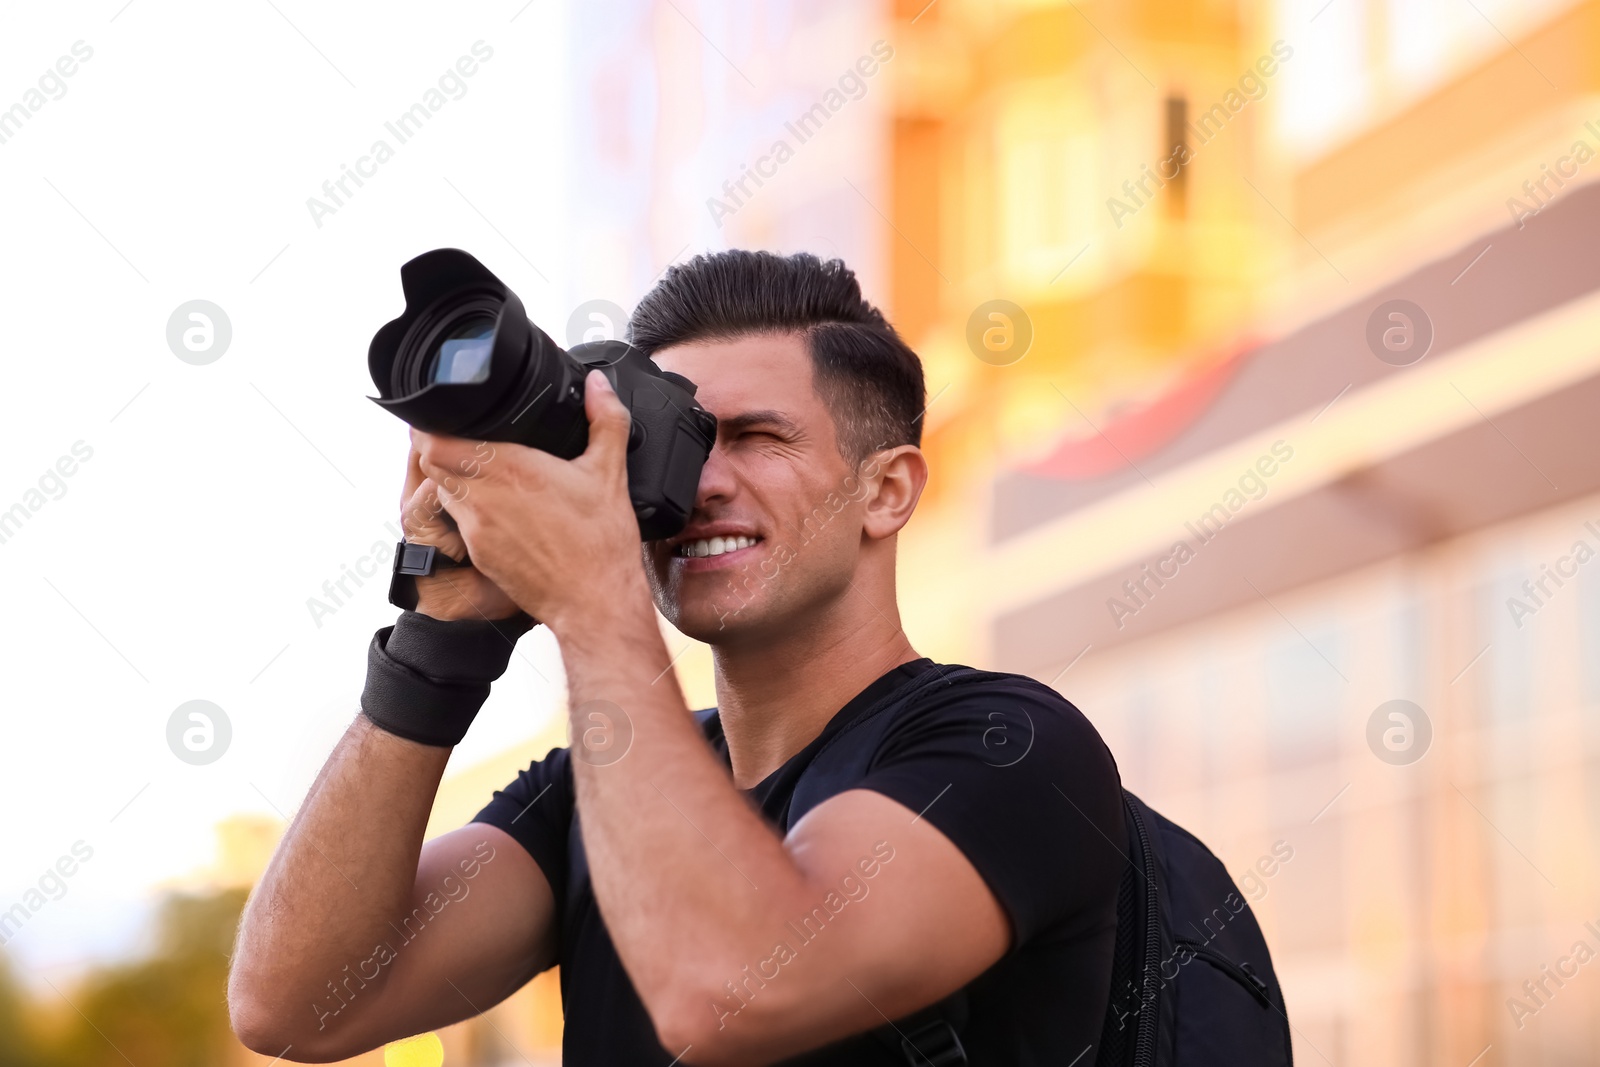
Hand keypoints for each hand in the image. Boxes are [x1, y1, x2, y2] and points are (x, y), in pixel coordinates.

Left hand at [413, 371, 646, 635]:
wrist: (595, 604)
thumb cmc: (601, 545)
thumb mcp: (611, 473)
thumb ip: (605, 419)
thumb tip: (598, 384)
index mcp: (510, 470)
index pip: (437, 441)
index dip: (433, 424)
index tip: (447, 413)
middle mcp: (484, 498)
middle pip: (431, 461)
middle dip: (440, 444)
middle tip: (464, 433)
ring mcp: (477, 529)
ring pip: (442, 490)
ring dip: (452, 475)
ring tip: (483, 466)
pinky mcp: (480, 553)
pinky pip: (459, 519)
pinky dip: (468, 505)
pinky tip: (499, 504)